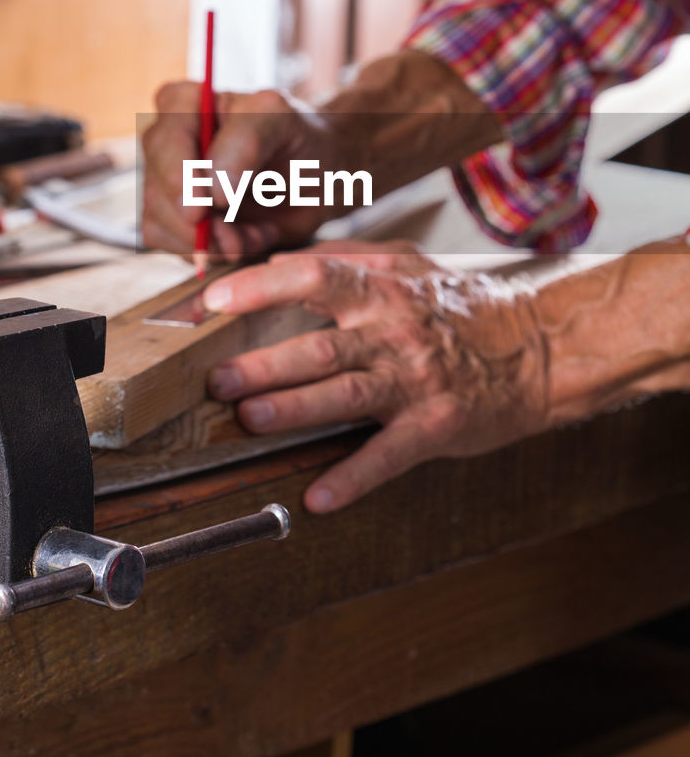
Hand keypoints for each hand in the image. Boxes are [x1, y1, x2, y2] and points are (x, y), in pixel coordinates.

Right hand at [141, 50, 500, 264]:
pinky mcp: (175, 221)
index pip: (164, 142)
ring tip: (255, 235)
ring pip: (160, 226)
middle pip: (157, 191)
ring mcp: (167, 185)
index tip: (204, 208)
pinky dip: (214, 253)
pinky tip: (248, 240)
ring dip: (210, 244)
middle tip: (239, 237)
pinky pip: (174, 249)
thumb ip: (245, 142)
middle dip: (198, 225)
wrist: (318, 175)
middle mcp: (167, 142)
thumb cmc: (301, 139)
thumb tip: (212, 189)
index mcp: (184, 104)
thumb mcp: (282, 122)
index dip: (179, 179)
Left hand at [203, 242, 548, 511]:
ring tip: (250, 421)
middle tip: (217, 381)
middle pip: (319, 347)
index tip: (215, 303)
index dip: (261, 288)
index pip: (314, 277)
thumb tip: (282, 261)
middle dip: (263, 366)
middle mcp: (395, 332)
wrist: (540, 346)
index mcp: (383, 289)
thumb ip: (349, 259)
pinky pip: (388, 455)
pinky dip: (352, 478)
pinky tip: (318, 497)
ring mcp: (415, 380)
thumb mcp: (410, 264)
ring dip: (294, 409)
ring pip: (345, 395)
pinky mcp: (436, 424)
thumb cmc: (464, 306)